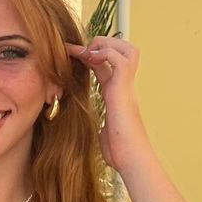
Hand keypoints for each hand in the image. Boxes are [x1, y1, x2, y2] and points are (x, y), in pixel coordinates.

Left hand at [65, 33, 148, 173]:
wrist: (130, 159)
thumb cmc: (119, 151)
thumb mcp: (103, 131)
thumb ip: (99, 124)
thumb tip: (92, 128)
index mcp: (117, 94)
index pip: (107, 64)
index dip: (91, 56)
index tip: (71, 55)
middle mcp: (124, 86)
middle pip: (124, 50)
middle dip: (103, 43)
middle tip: (81, 52)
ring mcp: (126, 86)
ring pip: (128, 49)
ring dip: (106, 44)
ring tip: (88, 53)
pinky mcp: (124, 89)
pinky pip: (120, 59)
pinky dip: (106, 53)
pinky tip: (91, 60)